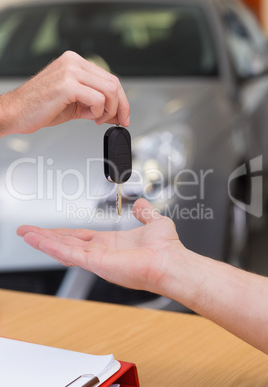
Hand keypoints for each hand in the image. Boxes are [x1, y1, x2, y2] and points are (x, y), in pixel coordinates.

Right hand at [0, 51, 129, 135]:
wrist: (16, 112)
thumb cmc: (39, 107)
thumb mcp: (74, 104)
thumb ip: (95, 105)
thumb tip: (116, 113)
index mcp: (75, 63)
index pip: (110, 78)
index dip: (122, 99)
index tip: (123, 115)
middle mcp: (73, 62)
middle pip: (113, 82)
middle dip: (121, 106)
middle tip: (117, 121)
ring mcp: (70, 71)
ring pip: (109, 90)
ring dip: (109, 110)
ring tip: (97, 119)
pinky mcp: (67, 85)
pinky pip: (97, 99)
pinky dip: (98, 112)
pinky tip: (89, 116)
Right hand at [17, 199, 182, 293]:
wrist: (173, 261)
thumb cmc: (167, 248)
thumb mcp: (153, 222)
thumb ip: (144, 213)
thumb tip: (141, 204)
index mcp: (111, 243)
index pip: (81, 237)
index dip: (64, 233)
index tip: (50, 230)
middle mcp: (102, 252)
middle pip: (67, 242)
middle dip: (46, 237)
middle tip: (28, 232)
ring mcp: (98, 259)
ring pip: (64, 248)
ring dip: (44, 241)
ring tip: (27, 234)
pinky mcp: (98, 263)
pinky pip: (71, 253)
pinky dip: (53, 246)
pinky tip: (40, 240)